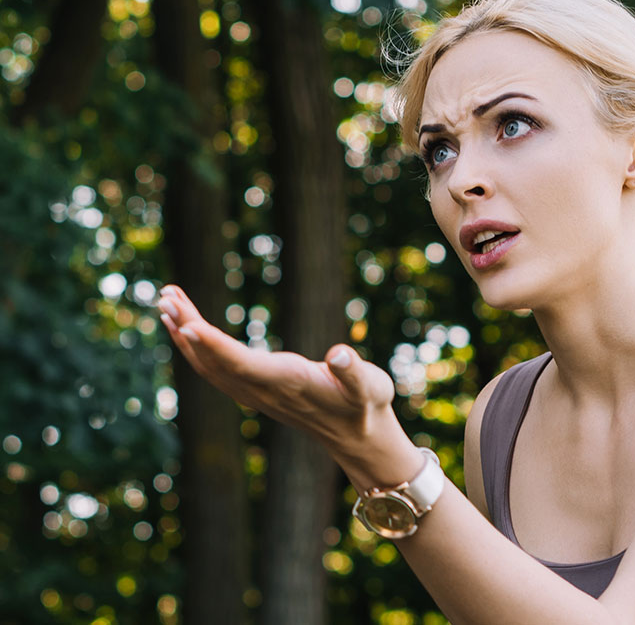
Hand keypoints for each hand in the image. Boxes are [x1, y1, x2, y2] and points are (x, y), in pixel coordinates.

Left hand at [156, 285, 398, 449]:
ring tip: (167, 300)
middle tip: (166, 295)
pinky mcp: (253, 389)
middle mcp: (264, 390)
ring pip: (208, 365)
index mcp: (289, 383)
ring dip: (185, 334)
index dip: (214, 346)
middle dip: (188, 328)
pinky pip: (214, 368)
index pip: (242, 364)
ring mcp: (254, 392)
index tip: (187, 324)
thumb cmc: (366, 405)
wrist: (357, 436)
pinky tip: (186, 327)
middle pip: (215, 361)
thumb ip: (354, 371)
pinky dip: (195, 346)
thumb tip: (339, 354)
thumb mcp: (371, 387)